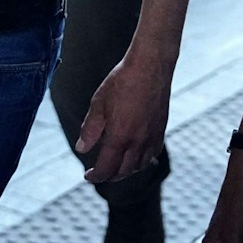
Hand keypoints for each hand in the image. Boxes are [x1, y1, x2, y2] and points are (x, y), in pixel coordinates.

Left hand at [75, 54, 172, 182]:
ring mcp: (152, 137)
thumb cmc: (122, 81)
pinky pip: (152, 154)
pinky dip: (142, 161)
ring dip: (126, 171)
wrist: (150, 66)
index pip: (106, 168)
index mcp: (120, 136)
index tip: (88, 176)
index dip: (95, 176)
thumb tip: (81, 148)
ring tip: (115, 167)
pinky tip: (135, 156)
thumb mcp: (98, 104)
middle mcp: (138, 141)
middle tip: (99, 173)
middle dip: (109, 176)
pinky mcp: (161, 130)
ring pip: (139, 166)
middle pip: (123, 171)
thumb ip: (90, 129)